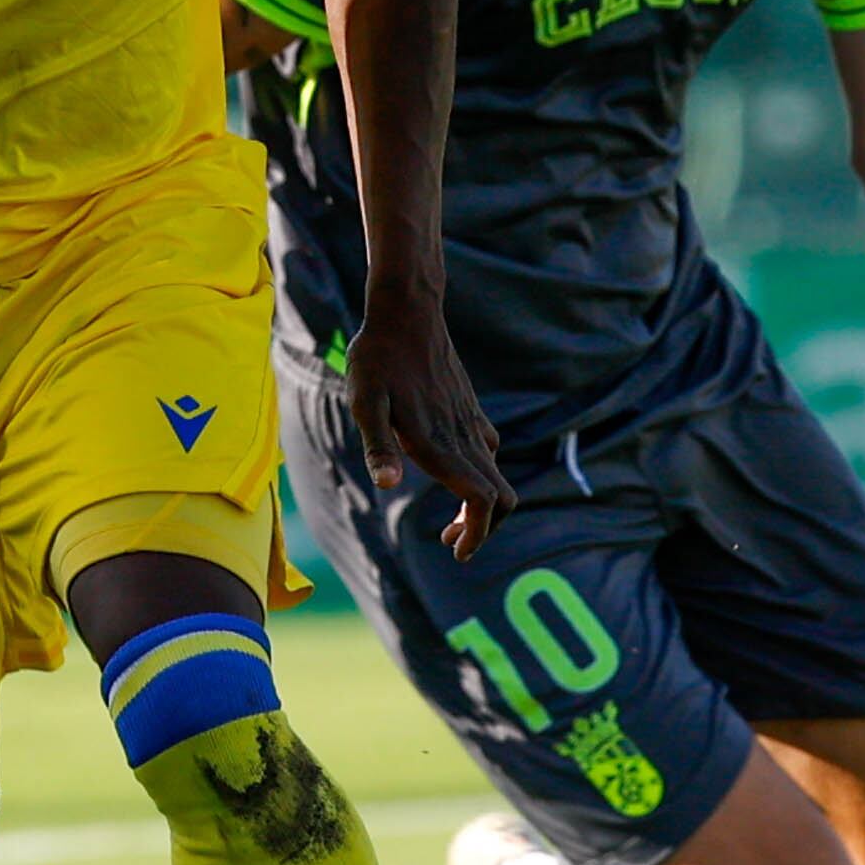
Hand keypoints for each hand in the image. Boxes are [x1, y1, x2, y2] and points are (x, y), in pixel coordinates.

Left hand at [345, 286, 510, 559]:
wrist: (406, 311)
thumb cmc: (377, 358)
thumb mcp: (365, 402)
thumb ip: (378, 445)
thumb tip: (385, 485)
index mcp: (439, 443)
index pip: (481, 501)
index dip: (476, 534)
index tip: (457, 553)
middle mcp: (463, 437)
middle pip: (500, 498)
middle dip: (482, 530)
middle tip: (449, 543)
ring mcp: (470, 422)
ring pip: (497, 477)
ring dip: (481, 507)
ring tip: (448, 522)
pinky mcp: (470, 409)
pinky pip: (490, 451)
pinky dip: (482, 477)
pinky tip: (452, 472)